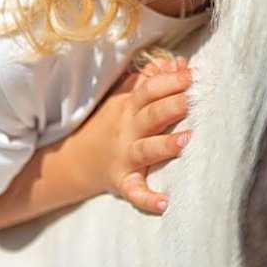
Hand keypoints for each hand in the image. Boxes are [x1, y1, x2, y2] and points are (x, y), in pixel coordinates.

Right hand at [79, 56, 191, 215]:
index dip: (169, 81)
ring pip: (146, 150)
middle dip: (170, 106)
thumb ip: (149, 79)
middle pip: (150, 115)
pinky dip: (147, 199)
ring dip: (165, 145)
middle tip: (191, 100)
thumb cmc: (109, 124)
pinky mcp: (122, 182)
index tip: (190, 75)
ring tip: (186, 140)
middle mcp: (127, 130)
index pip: (148, 90)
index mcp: (128, 107)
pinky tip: (164, 204)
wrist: (75, 160)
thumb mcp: (123, 97)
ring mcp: (124, 157)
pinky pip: (135, 192)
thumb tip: (177, 62)